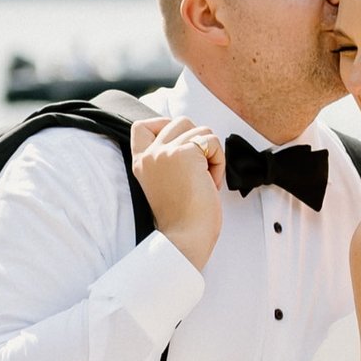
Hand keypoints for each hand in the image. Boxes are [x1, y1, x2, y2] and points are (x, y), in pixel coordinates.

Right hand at [132, 115, 224, 271]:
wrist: (185, 239)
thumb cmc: (182, 219)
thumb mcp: (166, 183)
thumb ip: (169, 159)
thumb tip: (194, 138)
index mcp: (141, 163)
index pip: (141, 126)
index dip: (163, 124)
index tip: (180, 144)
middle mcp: (150, 154)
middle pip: (181, 122)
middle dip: (198, 143)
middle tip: (198, 173)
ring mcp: (166, 152)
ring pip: (201, 130)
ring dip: (211, 154)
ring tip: (204, 181)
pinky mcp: (186, 154)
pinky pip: (213, 142)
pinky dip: (219, 162)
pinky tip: (211, 183)